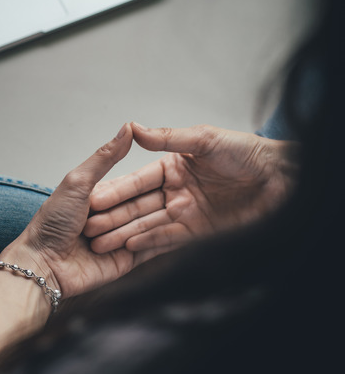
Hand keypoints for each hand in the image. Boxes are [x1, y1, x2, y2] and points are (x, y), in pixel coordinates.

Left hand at [0, 124, 169, 298]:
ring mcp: (120, 238)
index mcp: (99, 196)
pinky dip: (157, 240)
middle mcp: (110, 216)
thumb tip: (127, 128)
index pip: (131, 184)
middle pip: (141, 205)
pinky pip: (149, 249)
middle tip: (167, 197)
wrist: (43, 266)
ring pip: (147, 225)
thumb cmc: (50, 224)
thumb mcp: (78, 183)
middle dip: (148, 203)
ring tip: (170, 215)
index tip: (168, 167)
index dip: (146, 179)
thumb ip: (104, 158)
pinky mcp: (126, 260)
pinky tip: (177, 231)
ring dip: (151, 221)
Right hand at [84, 123, 297, 253]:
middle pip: (137, 206)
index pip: (137, 181)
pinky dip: (149, 242)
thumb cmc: (248, 153)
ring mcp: (186, 213)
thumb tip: (132, 127)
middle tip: (88, 226)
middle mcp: (175, 192)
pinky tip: (129, 246)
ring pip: (148, 225)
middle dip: (112, 217)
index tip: (92, 199)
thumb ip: (168, 137)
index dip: (115, 190)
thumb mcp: (204, 139)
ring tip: (100, 242)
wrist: (285, 179)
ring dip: (124, 233)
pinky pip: (169, 239)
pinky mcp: (199, 233)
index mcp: (172, 168)